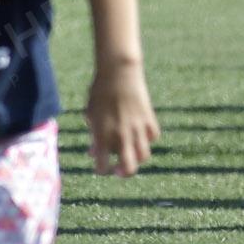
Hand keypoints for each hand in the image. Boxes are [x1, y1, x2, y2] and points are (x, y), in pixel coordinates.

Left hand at [84, 59, 158, 176]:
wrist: (118, 71)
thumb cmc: (99, 92)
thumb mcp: (91, 114)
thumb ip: (94, 135)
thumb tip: (95, 153)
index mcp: (102, 135)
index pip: (102, 167)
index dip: (101, 170)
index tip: (101, 164)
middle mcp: (121, 135)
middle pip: (128, 169)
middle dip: (123, 172)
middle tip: (118, 168)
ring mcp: (137, 127)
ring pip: (144, 156)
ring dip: (137, 157)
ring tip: (130, 151)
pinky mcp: (149, 118)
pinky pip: (152, 137)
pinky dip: (147, 138)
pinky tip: (140, 133)